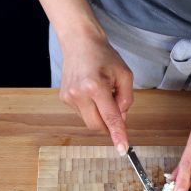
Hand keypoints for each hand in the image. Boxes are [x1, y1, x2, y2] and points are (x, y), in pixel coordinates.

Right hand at [58, 31, 132, 154]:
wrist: (79, 41)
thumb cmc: (103, 55)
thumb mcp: (124, 74)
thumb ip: (126, 99)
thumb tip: (121, 119)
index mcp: (95, 86)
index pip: (110, 117)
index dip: (117, 135)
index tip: (123, 150)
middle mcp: (79, 94)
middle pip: (97, 126)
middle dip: (109, 125)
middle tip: (116, 108)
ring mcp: (69, 97)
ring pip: (90, 121)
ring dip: (100, 114)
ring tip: (102, 92)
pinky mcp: (64, 98)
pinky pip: (83, 113)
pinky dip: (92, 108)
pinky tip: (92, 91)